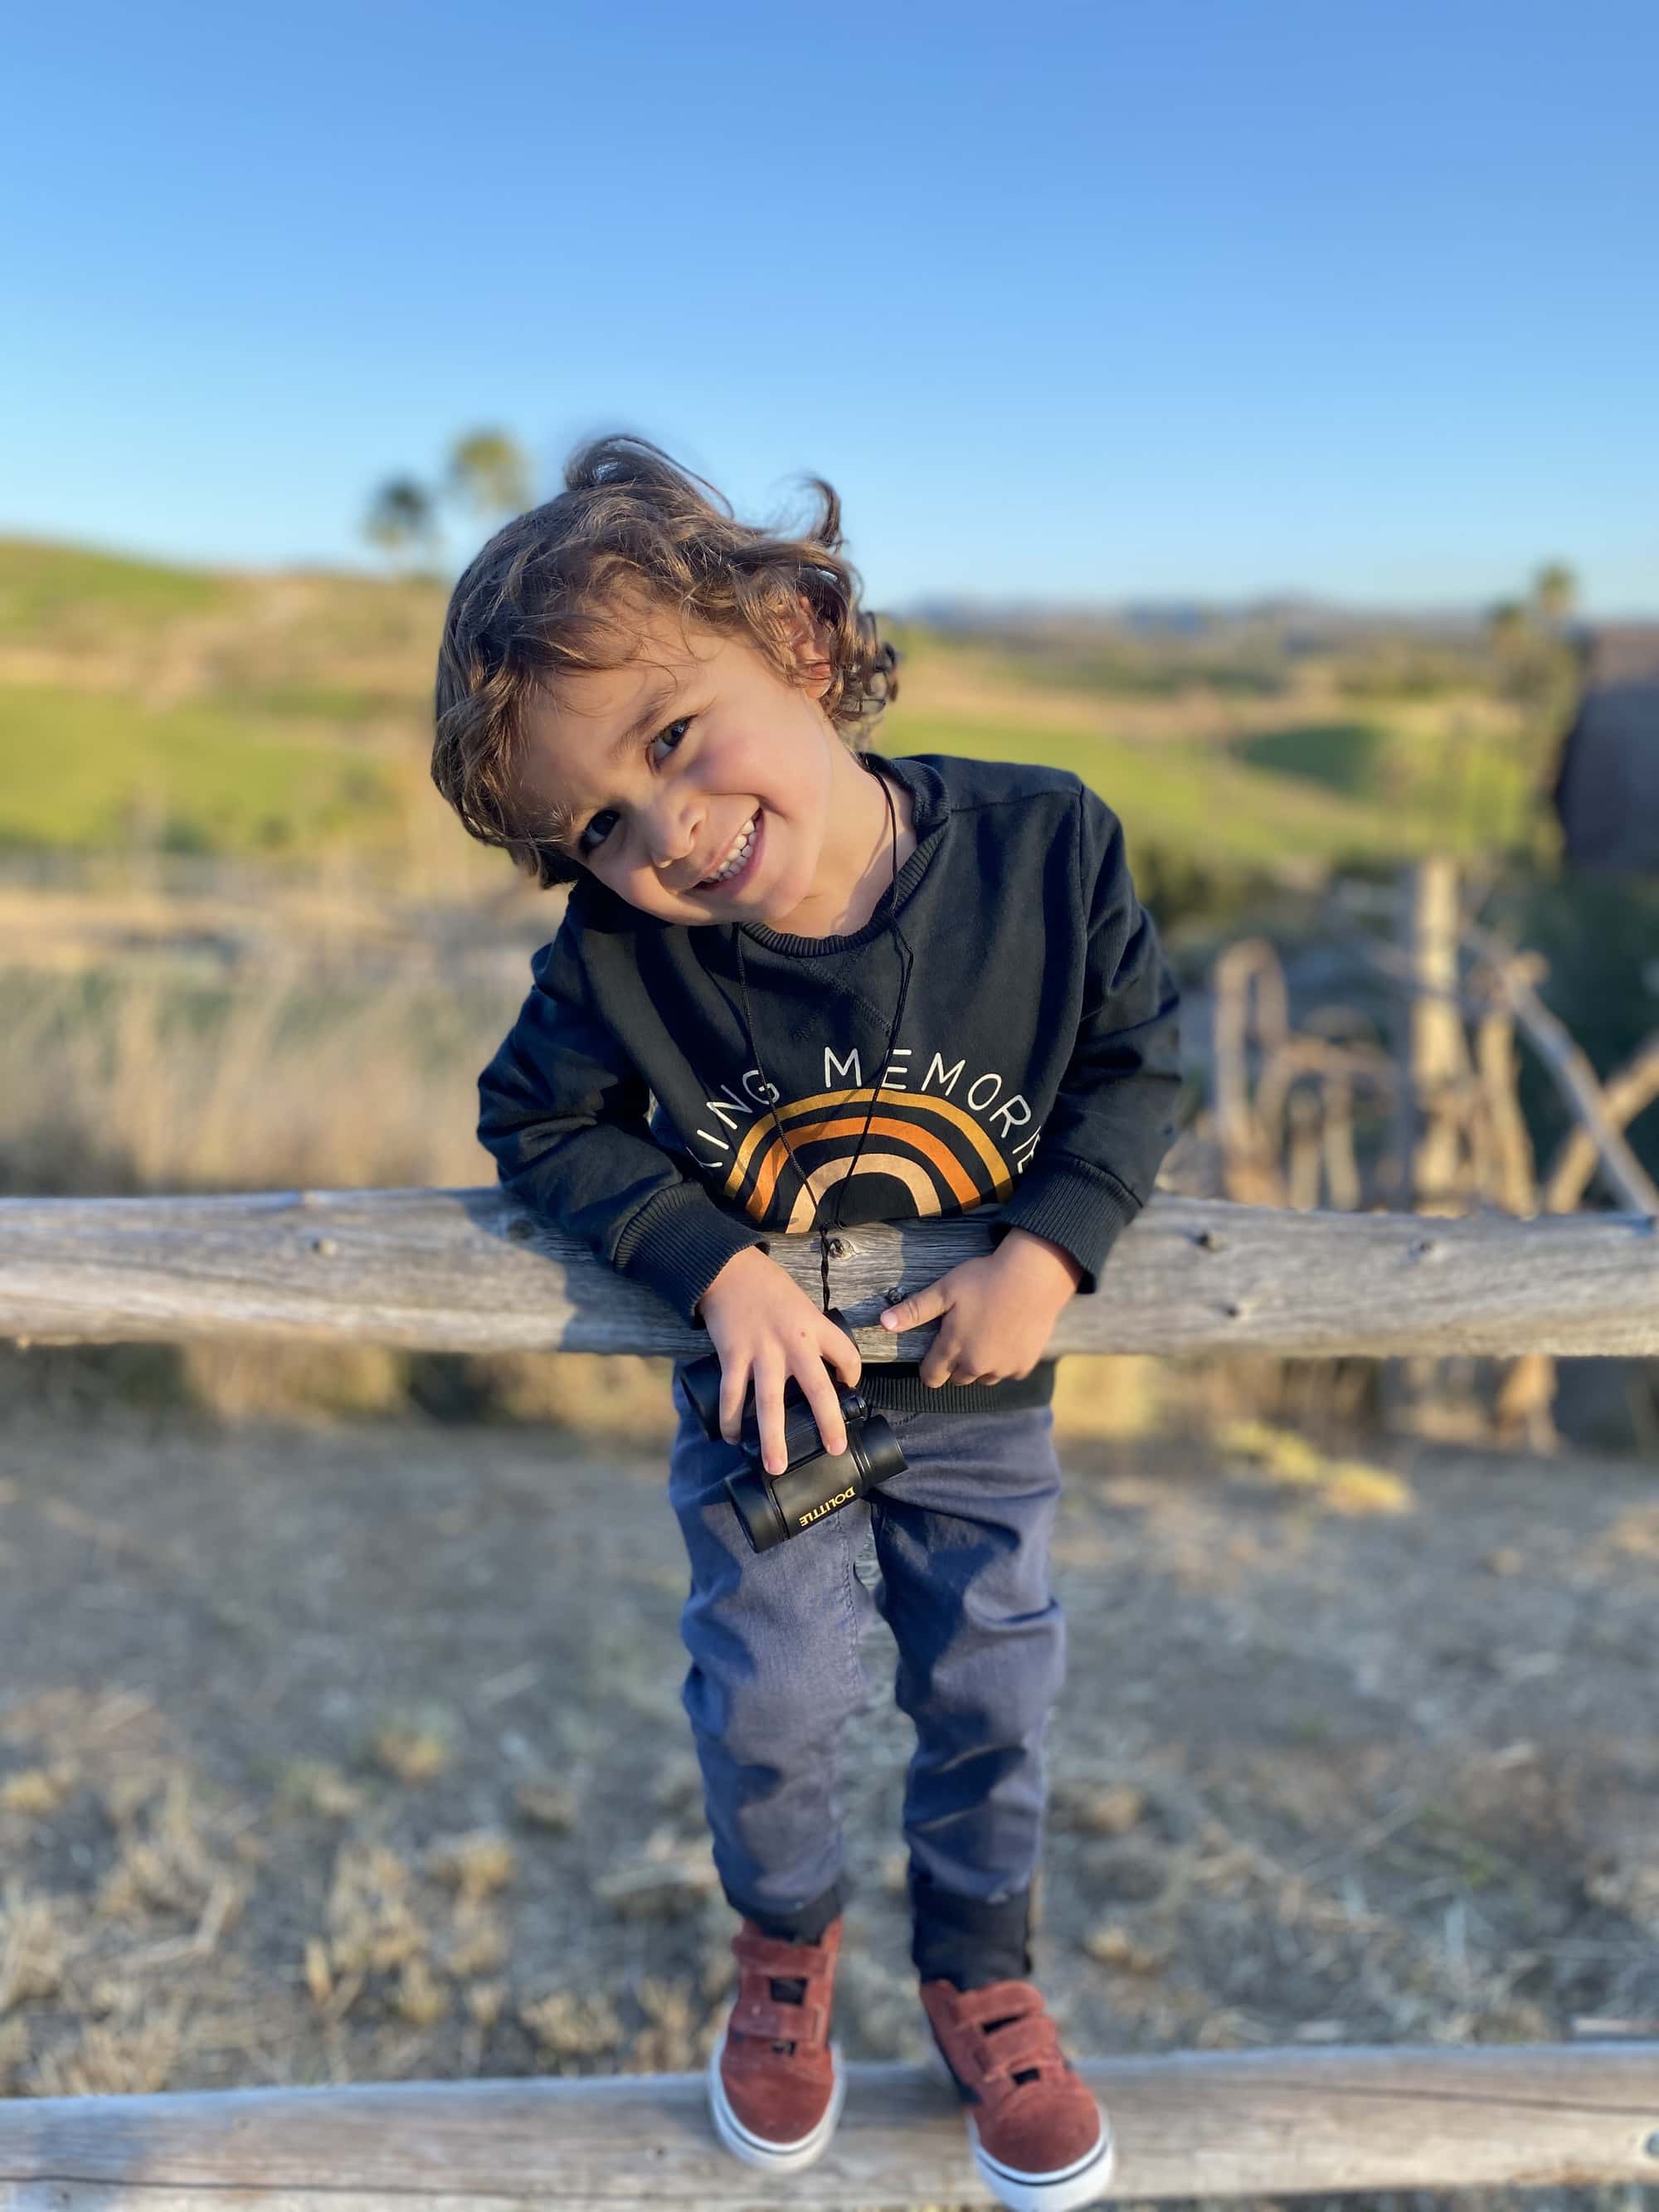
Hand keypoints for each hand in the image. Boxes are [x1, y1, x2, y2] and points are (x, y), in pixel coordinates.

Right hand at [696, 1247, 861, 1475]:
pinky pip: (732, 1395)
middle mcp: (792, 1343)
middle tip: (835, 1449)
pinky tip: (733, 1437)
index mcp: (814, 1326)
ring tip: (775, 1466)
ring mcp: (761, 1352)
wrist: (728, 1269)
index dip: (853, 1374)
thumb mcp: (802, 1304)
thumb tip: (821, 1365)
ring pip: (769, 1402)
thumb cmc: (768, 1287)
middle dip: (827, 1422)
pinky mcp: (733, 1356)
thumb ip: (812, 1334)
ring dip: (772, 1437)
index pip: (847, 1355)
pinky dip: (731, 1419)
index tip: (848, 1387)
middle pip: (816, 1389)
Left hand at [877, 1228, 1082, 1387]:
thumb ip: (914, 1310)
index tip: (934, 1352)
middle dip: (955, 1363)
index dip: (929, 1367)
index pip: (931, 1377)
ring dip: (980, 1364)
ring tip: (985, 1334)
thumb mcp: (945, 1290)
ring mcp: (1003, 1368)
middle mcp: (977, 1366)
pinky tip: (1006, 1336)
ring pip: (983, 1377)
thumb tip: (882, 1323)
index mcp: (954, 1348)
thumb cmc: (986, 1279)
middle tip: (963, 1334)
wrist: (1034, 1276)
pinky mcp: (1024, 1366)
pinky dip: (1005, 1361)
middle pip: (957, 1378)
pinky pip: (1007, 1372)